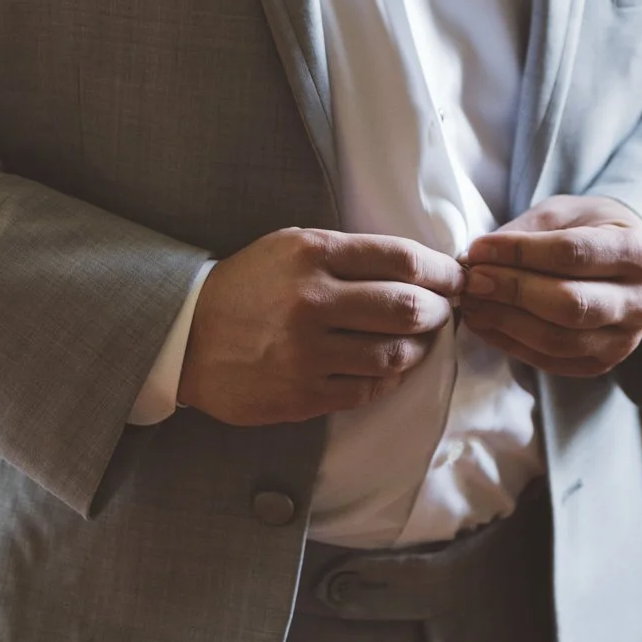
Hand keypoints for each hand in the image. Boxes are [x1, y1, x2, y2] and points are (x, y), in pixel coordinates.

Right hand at [178, 227, 461, 425]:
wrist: (186, 338)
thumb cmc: (248, 285)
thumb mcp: (291, 247)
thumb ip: (350, 254)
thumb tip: (418, 267)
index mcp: (312, 255)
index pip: (401, 259)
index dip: (441, 270)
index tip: (455, 276)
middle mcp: (312, 302)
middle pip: (408, 308)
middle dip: (441, 309)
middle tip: (445, 309)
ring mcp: (308, 354)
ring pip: (395, 354)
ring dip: (419, 347)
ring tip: (419, 339)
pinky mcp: (302, 395)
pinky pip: (368, 389)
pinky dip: (390, 377)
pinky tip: (389, 366)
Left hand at [460, 195, 641, 378]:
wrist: (625, 262)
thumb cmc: (591, 229)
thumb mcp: (565, 212)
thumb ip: (526, 231)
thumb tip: (477, 257)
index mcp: (639, 252)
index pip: (573, 254)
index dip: (520, 252)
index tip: (480, 249)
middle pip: (569, 304)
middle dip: (512, 291)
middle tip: (472, 280)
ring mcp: (626, 340)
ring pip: (558, 340)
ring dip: (506, 322)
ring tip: (472, 302)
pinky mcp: (603, 364)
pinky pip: (551, 361)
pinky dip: (510, 343)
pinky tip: (484, 323)